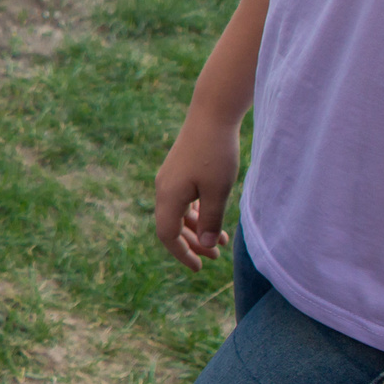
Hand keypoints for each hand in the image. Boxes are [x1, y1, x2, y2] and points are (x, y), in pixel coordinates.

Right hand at [154, 101, 240, 269]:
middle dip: (192, 244)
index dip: (182, 254)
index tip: (200, 267)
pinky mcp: (178, 171)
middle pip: (171, 226)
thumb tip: (203, 246)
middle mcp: (163, 189)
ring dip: (197, 229)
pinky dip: (196, 213)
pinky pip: (183, 200)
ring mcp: (170, 179)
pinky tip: (212, 215)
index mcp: (168, 196)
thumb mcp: (218, 191)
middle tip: (214, 258)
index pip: (168, 235)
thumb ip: (210, 220)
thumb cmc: (216, 153)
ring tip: (221, 240)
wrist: (210, 115)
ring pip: (178, 213)